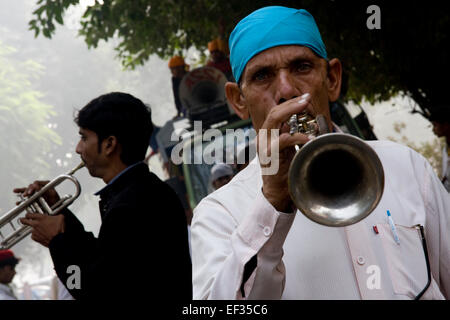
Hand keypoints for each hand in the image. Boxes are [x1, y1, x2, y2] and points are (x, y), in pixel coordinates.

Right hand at [13, 180, 60, 207]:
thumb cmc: (56, 202)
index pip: (36, 183)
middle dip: (27, 190)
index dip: (32, 187)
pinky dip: (22, 200)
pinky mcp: (33, 199)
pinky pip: (26, 198)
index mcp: (46, 185)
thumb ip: (44, 189)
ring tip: (16, 191)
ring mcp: (36, 193)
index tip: (30, 192)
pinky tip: (18, 202)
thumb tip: (35, 185)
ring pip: (27, 191)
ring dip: (21, 191)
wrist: (58, 210)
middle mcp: (40, 188)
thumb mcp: (52, 195)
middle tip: (25, 195)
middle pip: (31, 187)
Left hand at [20, 213, 64, 246]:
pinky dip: (36, 235)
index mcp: (41, 218)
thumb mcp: (61, 218)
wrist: (58, 240)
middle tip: (23, 220)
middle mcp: (36, 224)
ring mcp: (34, 231)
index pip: (29, 214)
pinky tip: (42, 234)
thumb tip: (58, 215)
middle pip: (23, 221)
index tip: (28, 215)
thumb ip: (57, 215)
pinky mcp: (35, 238)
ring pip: (31, 228)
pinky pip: (33, 235)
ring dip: (34, 229)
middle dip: (22, 220)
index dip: (28, 214)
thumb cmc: (58, 229)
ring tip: (41, 229)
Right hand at [258, 93, 312, 211]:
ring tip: (308, 108)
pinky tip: (311, 138)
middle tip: (307, 98)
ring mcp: (263, 146)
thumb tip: (306, 121)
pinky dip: (299, 137)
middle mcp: (262, 137)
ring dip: (292, 112)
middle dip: (292, 103)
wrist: (277, 193)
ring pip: (275, 120)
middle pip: (274, 112)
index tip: (305, 98)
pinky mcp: (269, 156)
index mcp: (266, 135)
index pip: (276, 112)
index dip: (290, 104)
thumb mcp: (288, 149)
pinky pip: (284, 140)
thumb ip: (290, 134)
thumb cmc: (285, 171)